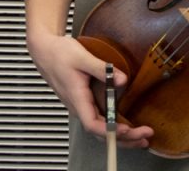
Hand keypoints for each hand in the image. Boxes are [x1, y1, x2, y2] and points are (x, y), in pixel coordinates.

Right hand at [27, 31, 152, 148]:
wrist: (44, 49)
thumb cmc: (58, 53)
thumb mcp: (81, 57)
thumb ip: (102, 69)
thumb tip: (122, 80)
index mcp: (77, 98)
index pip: (92, 124)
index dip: (110, 130)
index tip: (127, 129)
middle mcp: (78, 106)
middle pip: (100, 133)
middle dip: (123, 139)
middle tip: (144, 136)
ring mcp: (81, 105)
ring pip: (101, 129)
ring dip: (121, 136)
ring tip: (140, 137)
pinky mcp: (84, 101)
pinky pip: (99, 120)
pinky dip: (114, 126)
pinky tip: (126, 125)